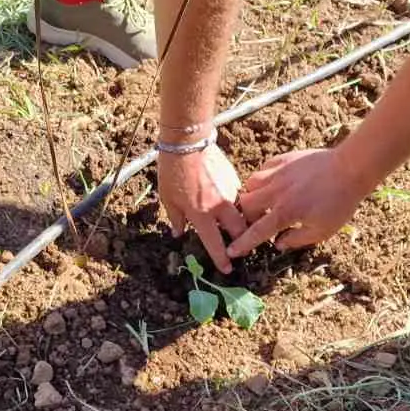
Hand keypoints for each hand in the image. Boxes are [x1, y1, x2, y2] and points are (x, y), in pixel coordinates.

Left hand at [158, 143, 247, 274]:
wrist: (188, 142)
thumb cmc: (173, 171)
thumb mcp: (168, 198)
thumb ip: (176, 218)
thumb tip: (179, 233)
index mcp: (201, 214)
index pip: (215, 243)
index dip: (222, 259)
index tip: (228, 269)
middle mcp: (219, 206)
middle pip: (238, 230)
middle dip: (240, 240)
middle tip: (237, 246)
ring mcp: (229, 191)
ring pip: (241, 213)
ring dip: (239, 221)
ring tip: (234, 224)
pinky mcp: (234, 178)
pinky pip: (238, 196)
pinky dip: (235, 202)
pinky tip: (227, 200)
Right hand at [229, 148, 370, 256]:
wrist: (350, 169)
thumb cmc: (339, 203)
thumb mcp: (322, 230)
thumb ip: (297, 239)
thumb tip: (279, 243)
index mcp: (286, 213)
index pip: (257, 232)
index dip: (243, 243)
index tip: (232, 251)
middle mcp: (276, 193)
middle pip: (246, 205)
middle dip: (248, 216)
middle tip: (259, 221)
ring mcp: (278, 173)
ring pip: (250, 184)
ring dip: (252, 195)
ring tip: (263, 201)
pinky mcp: (283, 160)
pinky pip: (262, 169)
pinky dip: (262, 179)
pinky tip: (272, 184)